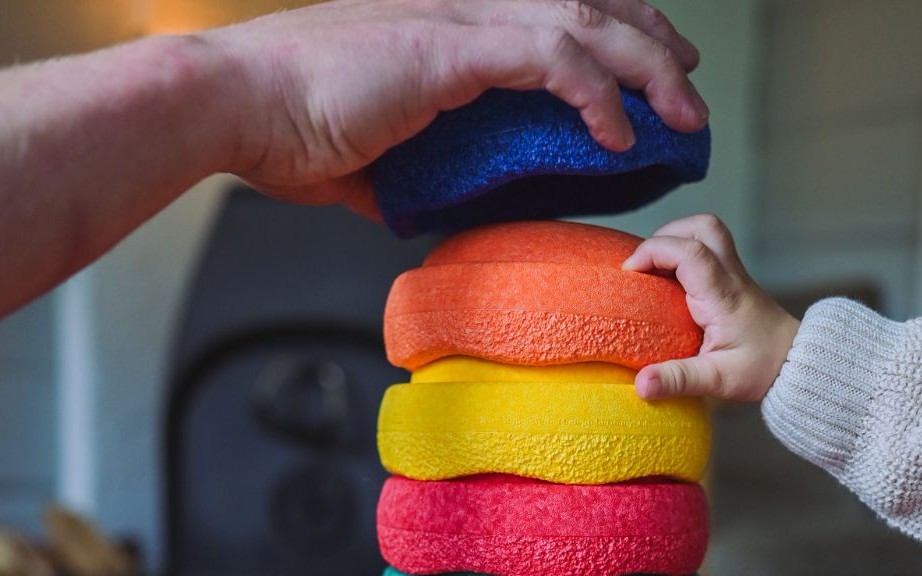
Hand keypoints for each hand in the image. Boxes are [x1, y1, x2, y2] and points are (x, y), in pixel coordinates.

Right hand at [208, 0, 707, 214]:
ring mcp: (458, 19)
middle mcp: (463, 4)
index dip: (611, 29)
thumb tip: (443, 208)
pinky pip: (550, 61)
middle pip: (584, 1)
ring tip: (682, 112)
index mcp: (449, 22)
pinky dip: (594, 95)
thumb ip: (421, 174)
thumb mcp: (376, 157)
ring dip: (643, 68)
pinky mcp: (450, 48)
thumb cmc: (290, 129)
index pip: (553, 9)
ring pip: (582, 23)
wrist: (234, 106)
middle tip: (687, 81)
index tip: (648, 65)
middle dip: (647, 40)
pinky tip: (621, 136)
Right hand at [623, 215, 799, 401]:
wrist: (799, 363)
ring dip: (676, 239)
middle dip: (666, 234)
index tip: (629, 271)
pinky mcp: (733, 281)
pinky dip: (684, 253)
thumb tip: (641, 386)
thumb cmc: (761, 370)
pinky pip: (708, 249)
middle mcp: (730, 277)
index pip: (690, 252)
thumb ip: (678, 380)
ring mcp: (734, 275)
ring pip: (707, 231)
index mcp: (724, 296)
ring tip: (653, 268)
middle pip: (702, 227)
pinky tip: (670, 281)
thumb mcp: (717, 381)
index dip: (654, 252)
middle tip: (643, 263)